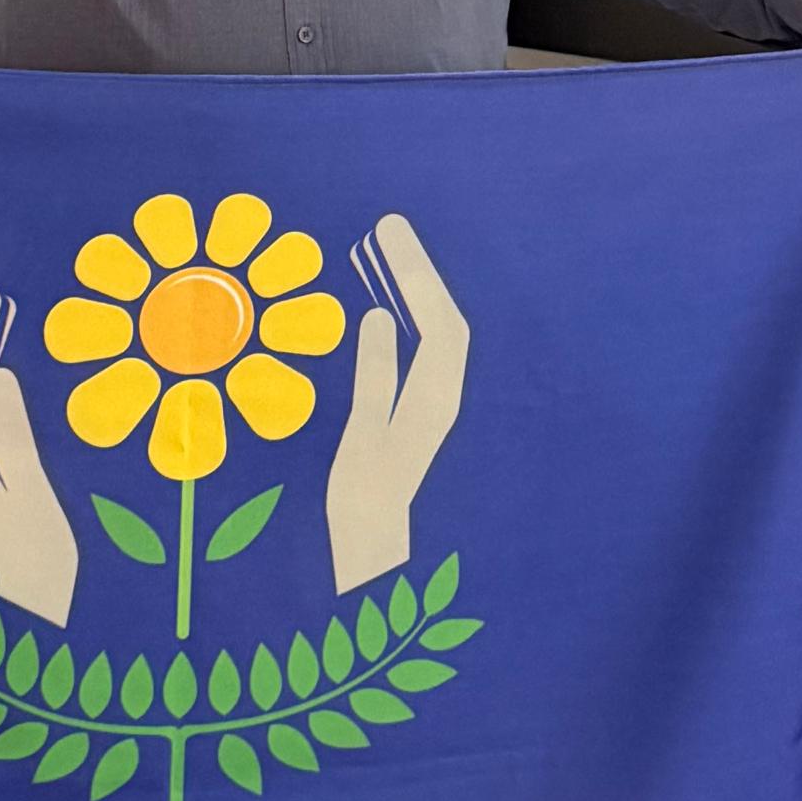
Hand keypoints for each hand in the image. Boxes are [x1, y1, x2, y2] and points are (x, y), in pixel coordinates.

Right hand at [328, 214, 468, 593]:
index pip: (440, 322)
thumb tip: (381, 316)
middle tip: (385, 226)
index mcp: (435, 403)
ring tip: (380, 252)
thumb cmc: (358, 514)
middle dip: (416, 271)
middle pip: (443, 320)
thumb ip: (374, 377)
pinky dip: (406, 318)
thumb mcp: (360, 443)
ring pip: (434, 335)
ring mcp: (432, 409)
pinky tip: (382, 307)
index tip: (387, 232)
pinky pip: (421, 352)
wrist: (369, 574)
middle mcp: (443, 400)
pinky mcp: (417, 417)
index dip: (417, 273)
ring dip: (413, 291)